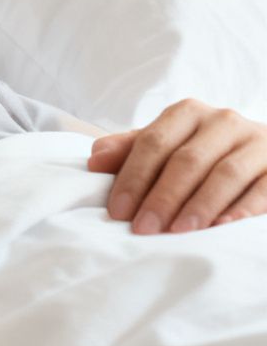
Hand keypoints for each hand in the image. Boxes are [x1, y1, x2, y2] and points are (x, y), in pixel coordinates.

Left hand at [91, 98, 266, 233]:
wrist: (260, 153)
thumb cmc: (201, 153)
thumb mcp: (165, 146)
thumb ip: (130, 150)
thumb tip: (94, 159)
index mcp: (187, 113)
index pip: (153, 143)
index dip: (133, 178)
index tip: (117, 212)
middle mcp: (223, 120)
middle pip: (187, 160)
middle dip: (162, 197)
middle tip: (144, 229)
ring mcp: (257, 141)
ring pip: (225, 173)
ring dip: (199, 205)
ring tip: (179, 232)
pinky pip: (263, 187)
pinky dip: (242, 208)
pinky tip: (223, 227)